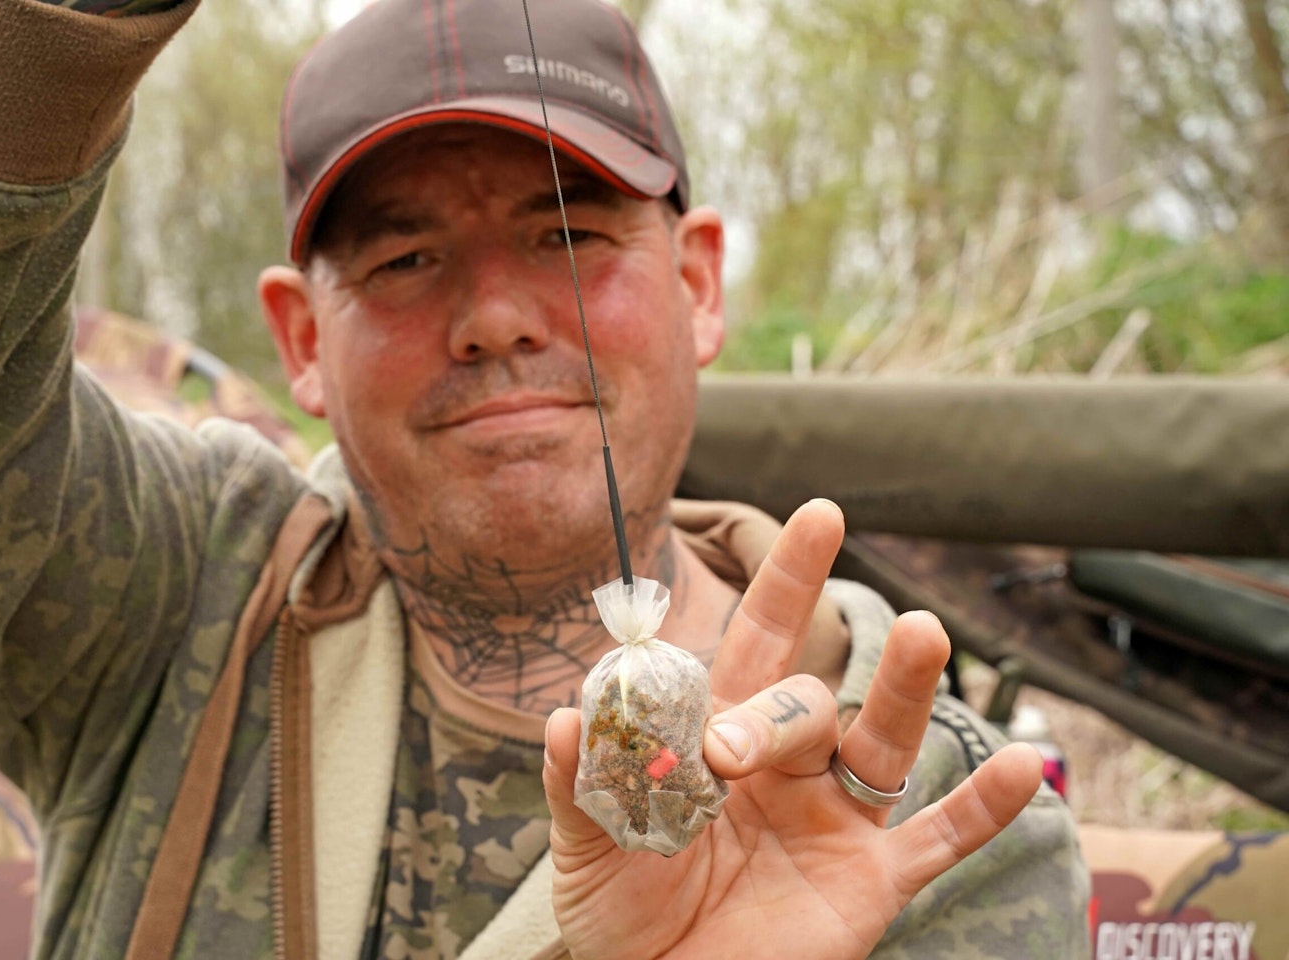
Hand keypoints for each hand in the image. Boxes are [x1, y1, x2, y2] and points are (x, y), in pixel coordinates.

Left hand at [542, 499, 1042, 959]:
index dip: (788, 580)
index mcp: (720, 738)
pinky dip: (982, 809)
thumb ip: (580, 783)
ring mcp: (834, 820)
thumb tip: (560, 717)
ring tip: (922, 631)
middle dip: (771, 718)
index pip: (758, 643)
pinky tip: (1025, 768)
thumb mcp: (587, 847)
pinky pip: (937, 840)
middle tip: (727, 755)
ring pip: (883, 741)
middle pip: (804, 703)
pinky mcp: (870, 881)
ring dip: (904, 687)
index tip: (821, 515)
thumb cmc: (623, 915)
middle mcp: (787, 766)